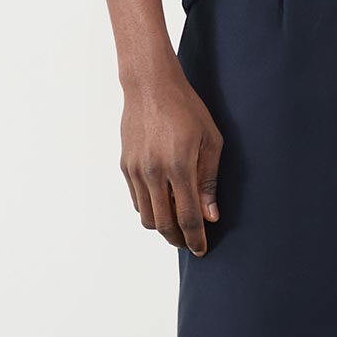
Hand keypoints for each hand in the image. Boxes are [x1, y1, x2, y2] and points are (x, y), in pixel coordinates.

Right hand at [120, 67, 222, 253]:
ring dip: (163, 227)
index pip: (188, 217)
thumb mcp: (210, 141)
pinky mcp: (125, 165)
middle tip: (190, 244)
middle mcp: (153, 172)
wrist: (150, 86)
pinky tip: (164, 206)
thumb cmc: (187, 109)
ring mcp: (136, 170)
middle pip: (164, 223)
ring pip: (147, 216)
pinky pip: (137, 200)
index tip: (202, 250)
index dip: (196, 238)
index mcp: (179, 166)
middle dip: (178, 239)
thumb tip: (211, 215)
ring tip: (178, 227)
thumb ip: (209, 180)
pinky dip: (150, 210)